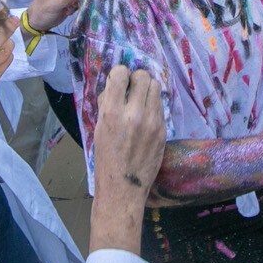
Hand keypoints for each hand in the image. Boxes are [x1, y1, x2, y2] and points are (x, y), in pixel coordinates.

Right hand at [89, 66, 165, 254]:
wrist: (124, 188)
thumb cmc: (105, 160)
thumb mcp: (99, 130)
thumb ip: (106, 105)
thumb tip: (114, 86)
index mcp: (112, 113)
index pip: (120, 74)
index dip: (119, 74)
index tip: (119, 80)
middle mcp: (135, 114)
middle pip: (143, 76)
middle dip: (136, 78)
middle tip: (132, 88)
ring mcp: (152, 122)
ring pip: (156, 87)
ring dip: (147, 89)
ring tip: (140, 99)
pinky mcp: (163, 130)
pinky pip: (160, 106)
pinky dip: (153, 105)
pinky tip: (146, 116)